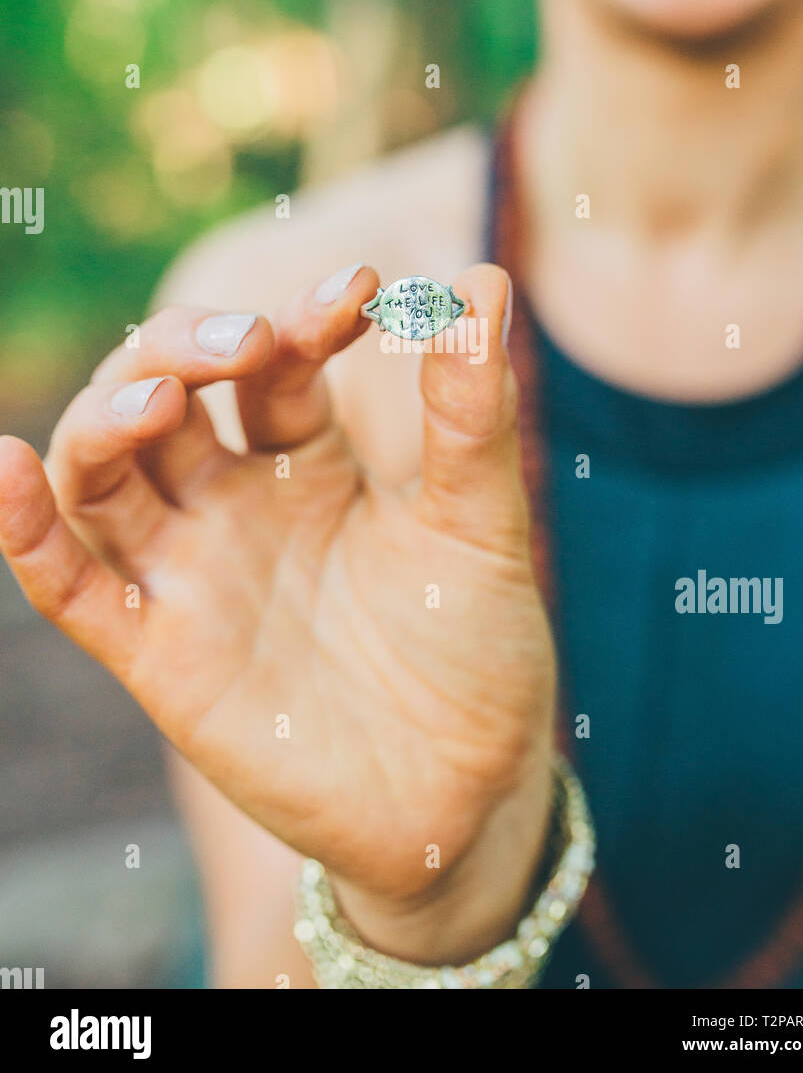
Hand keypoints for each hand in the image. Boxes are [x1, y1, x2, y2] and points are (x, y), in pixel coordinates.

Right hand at [0, 264, 555, 961]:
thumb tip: (485, 280)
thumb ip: (473, 414)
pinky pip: (70, 586)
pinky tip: (8, 465)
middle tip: (251, 336)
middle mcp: (233, 505)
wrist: (465, 792)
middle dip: (190, 348)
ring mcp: (191, 575)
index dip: (306, 318)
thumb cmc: (473, 648)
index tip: (363, 287)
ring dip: (111, 417)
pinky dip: (25, 530)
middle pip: (166, 395)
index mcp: (306, 461)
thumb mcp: (479, 524)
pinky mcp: (159, 655)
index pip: (275, 364)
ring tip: (161, 396)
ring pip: (103, 472)